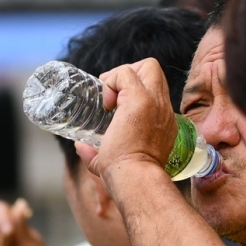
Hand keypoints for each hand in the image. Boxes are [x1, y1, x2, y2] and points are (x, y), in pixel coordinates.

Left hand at [79, 59, 179, 181]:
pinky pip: (125, 73)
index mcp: (163, 122)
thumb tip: (81, 147)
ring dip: (121, 75)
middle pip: (154, 70)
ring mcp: (154, 103)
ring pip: (148, 65)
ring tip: (107, 99)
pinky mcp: (140, 100)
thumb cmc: (126, 178)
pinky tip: (105, 103)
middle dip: (129, 73)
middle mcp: (163, 109)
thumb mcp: (115, 161)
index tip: (114, 104)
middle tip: (110, 95)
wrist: (135, 180)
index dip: (133, 88)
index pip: (155, 89)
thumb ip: (97, 155)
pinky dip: (111, 81)